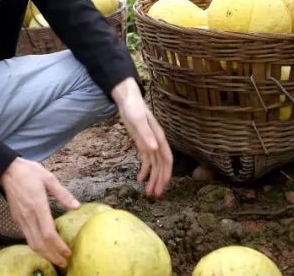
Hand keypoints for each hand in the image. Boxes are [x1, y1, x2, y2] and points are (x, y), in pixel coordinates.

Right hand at [0, 157, 78, 267]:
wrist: (7, 170)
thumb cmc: (28, 172)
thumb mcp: (48, 178)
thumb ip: (63, 194)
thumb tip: (76, 207)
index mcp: (38, 206)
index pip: (49, 233)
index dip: (59, 246)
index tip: (68, 253)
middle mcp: (28, 216)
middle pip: (40, 244)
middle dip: (53, 256)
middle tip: (65, 263)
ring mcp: (21, 219)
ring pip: (32, 243)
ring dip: (45, 254)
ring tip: (56, 259)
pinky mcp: (17, 219)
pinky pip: (27, 237)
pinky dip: (37, 246)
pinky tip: (45, 248)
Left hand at [111, 77, 171, 197]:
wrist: (127, 98)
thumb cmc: (133, 106)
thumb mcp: (137, 119)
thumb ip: (145, 134)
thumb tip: (154, 149)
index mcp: (159, 137)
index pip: (166, 159)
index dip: (166, 174)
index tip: (162, 187)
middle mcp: (156, 142)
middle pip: (161, 165)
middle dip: (159, 180)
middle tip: (154, 195)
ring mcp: (150, 143)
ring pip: (154, 165)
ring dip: (152, 178)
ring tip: (148, 193)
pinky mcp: (142, 143)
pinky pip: (146, 160)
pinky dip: (144, 170)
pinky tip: (140, 179)